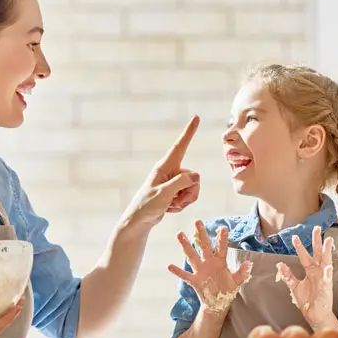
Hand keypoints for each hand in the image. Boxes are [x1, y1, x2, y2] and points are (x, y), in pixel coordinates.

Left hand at [120, 115, 200, 229]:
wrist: (140, 220)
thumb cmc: (147, 205)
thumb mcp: (164, 193)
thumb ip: (181, 183)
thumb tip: (197, 177)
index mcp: (165, 166)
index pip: (180, 145)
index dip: (189, 131)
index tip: (196, 116)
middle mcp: (170, 171)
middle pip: (194, 177)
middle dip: (190, 193)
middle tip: (175, 202)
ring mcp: (173, 181)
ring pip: (194, 187)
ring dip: (186, 200)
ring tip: (171, 205)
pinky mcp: (175, 191)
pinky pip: (188, 196)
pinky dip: (182, 204)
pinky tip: (169, 208)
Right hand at [168, 222, 252, 313]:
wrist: (218, 303)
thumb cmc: (227, 289)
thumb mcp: (236, 282)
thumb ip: (242, 273)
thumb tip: (248, 263)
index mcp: (220, 262)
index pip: (221, 248)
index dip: (222, 239)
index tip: (223, 227)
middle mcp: (208, 263)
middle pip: (204, 246)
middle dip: (201, 234)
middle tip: (197, 221)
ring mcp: (200, 270)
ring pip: (192, 255)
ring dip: (186, 245)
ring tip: (180, 234)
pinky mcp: (194, 280)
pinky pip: (185, 275)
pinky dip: (177, 271)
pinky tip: (169, 266)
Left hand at [276, 227, 336, 328]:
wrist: (316, 315)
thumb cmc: (308, 301)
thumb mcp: (295, 286)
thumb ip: (288, 275)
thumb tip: (280, 264)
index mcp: (311, 271)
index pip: (305, 256)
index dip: (300, 247)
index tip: (294, 236)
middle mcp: (318, 272)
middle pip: (318, 253)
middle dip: (317, 241)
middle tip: (317, 228)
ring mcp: (323, 279)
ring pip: (326, 262)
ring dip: (327, 252)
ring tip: (328, 241)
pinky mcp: (326, 289)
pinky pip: (326, 280)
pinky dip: (327, 273)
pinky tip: (327, 266)